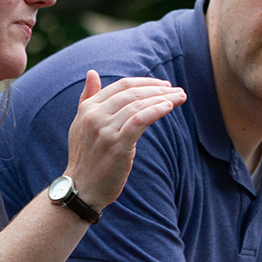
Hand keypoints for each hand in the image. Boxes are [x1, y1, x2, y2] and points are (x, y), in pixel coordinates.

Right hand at [64, 70, 186, 208]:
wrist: (82, 189)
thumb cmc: (86, 157)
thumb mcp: (81, 124)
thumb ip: (88, 98)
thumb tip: (92, 72)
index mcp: (88, 108)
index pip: (121, 85)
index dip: (146, 82)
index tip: (164, 85)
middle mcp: (94, 116)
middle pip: (132, 93)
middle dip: (158, 89)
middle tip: (178, 90)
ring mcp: (105, 131)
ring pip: (138, 105)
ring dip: (163, 99)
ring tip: (180, 97)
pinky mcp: (116, 146)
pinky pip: (139, 121)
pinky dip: (155, 111)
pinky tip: (168, 107)